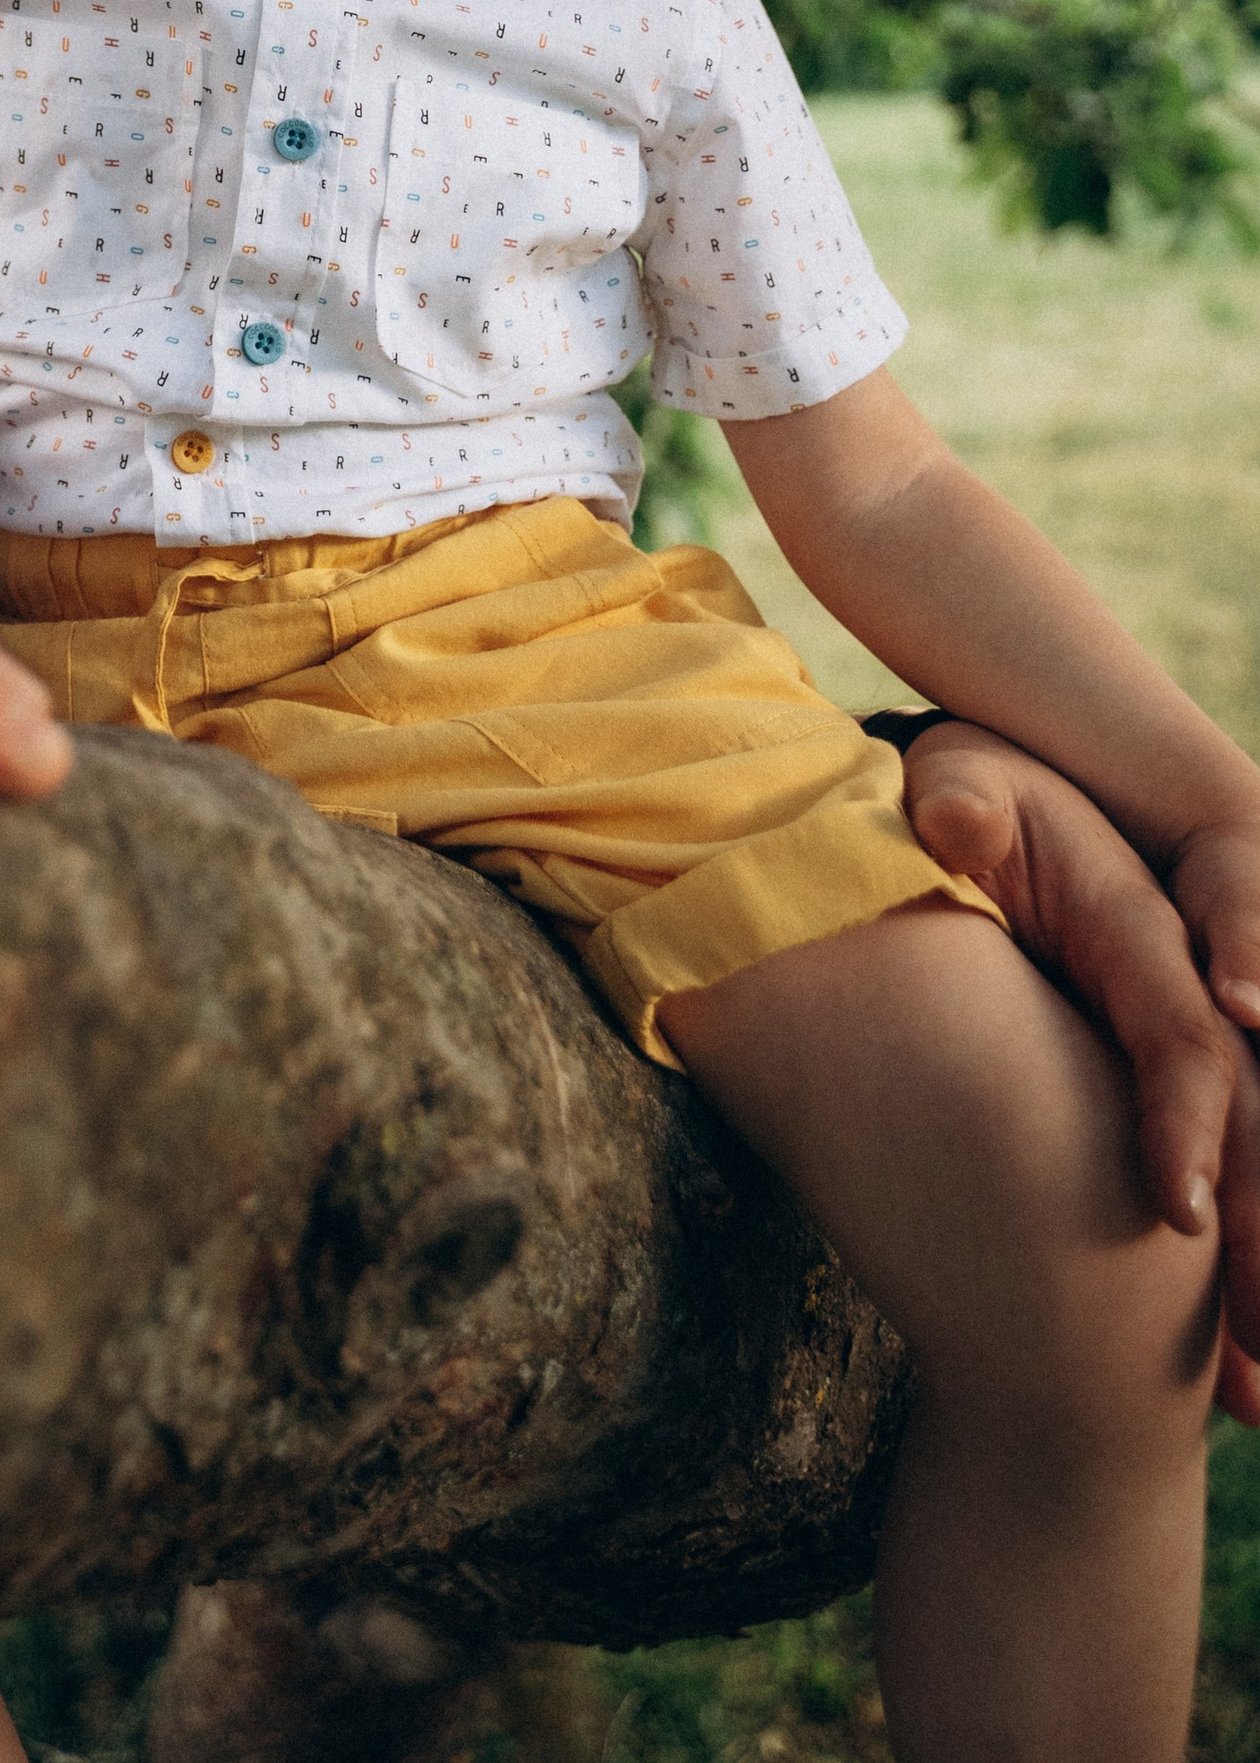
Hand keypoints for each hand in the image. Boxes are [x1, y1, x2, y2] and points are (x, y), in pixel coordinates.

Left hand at [903, 716, 1259, 1417]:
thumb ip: (967, 800)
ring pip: (1255, 1168)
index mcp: (1143, 940)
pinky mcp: (1183, 1105)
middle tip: (1253, 1359)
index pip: (1185, 1040)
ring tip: (1255, 1402)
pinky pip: (1228, 1185)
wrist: (983, 812)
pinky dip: (1232, 1303)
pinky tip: (1241, 1401)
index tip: (1178, 1218)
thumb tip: (956, 819)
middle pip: (1255, 1132)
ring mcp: (1199, 1058)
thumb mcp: (963, 783)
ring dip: (1259, 1283)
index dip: (1189, 1123)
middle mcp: (1191, 1004)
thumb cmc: (968, 801)